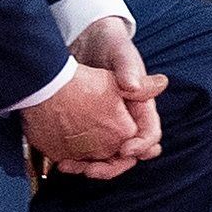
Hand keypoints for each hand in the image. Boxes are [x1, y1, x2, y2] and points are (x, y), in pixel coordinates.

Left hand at [70, 15, 165, 161]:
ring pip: (107, 158)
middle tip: (94, 170)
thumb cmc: (110, 46)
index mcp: (141, 107)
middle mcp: (126, 121)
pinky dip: (76, 161)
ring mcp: (106, 127)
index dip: (141, 145)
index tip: (125, 149)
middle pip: (129, 154)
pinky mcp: (87, 130)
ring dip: (93, 168)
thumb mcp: (121, 55)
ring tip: (72, 168)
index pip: (150, 133)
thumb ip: (129, 69)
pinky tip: (61, 161)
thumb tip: (135, 87)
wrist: (84, 41)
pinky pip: (86, 153)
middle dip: (114, 166)